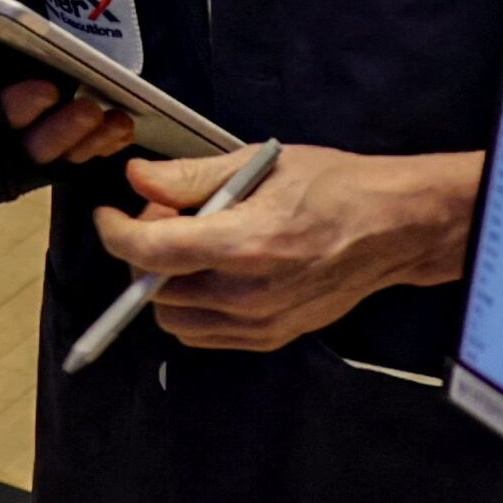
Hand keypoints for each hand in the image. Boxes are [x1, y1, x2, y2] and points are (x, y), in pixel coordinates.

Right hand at [0, 5, 133, 166]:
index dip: (14, 110)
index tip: (45, 90)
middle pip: (25, 150)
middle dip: (59, 132)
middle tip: (89, 108)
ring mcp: (12, 159)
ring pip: (53, 160)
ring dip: (85, 142)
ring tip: (113, 118)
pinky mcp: (38, 158)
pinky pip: (71, 159)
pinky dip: (97, 146)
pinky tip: (120, 127)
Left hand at [91, 146, 482, 352]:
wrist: (394, 229)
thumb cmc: (334, 186)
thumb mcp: (260, 164)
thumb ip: (191, 178)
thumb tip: (136, 179)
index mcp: (244, 243)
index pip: (150, 252)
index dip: (116, 232)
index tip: (109, 215)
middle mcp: (247, 293)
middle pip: (154, 289)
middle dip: (144, 250)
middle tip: (167, 215)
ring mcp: (259, 323)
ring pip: (173, 319)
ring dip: (166, 284)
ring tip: (193, 245)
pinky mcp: (270, 337)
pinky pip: (204, 334)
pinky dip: (192, 307)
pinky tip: (213, 272)